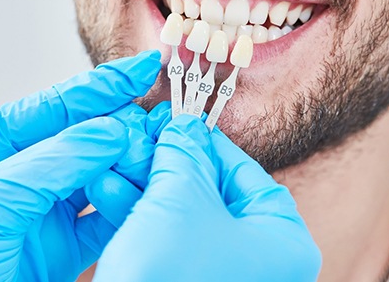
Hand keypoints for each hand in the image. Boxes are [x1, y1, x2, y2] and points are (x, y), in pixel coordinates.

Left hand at [0, 51, 160, 281]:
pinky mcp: (64, 247)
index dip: (101, 85)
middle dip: (120, 126)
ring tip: (152, 154)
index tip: (141, 70)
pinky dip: (127, 207)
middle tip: (152, 120)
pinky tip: (141, 195)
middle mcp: (23, 173)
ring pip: (100, 175)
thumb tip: (109, 132)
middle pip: (83, 137)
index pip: (55, 106)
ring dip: (128, 165)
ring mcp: (45, 209)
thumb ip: (52, 163)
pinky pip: (106, 219)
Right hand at [92, 114, 321, 281]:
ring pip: (182, 214)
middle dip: (166, 162)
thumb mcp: (180, 197)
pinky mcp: (188, 280)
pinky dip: (139, 214)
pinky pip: (168, 238)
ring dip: (144, 184)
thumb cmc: (172, 273)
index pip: (244, 170)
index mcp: (281, 239)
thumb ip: (184, 152)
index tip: (179, 122)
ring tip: (117, 159)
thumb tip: (183, 125)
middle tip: (142, 138)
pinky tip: (108, 190)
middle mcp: (259, 259)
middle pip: (209, 190)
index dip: (206, 141)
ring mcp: (223, 273)